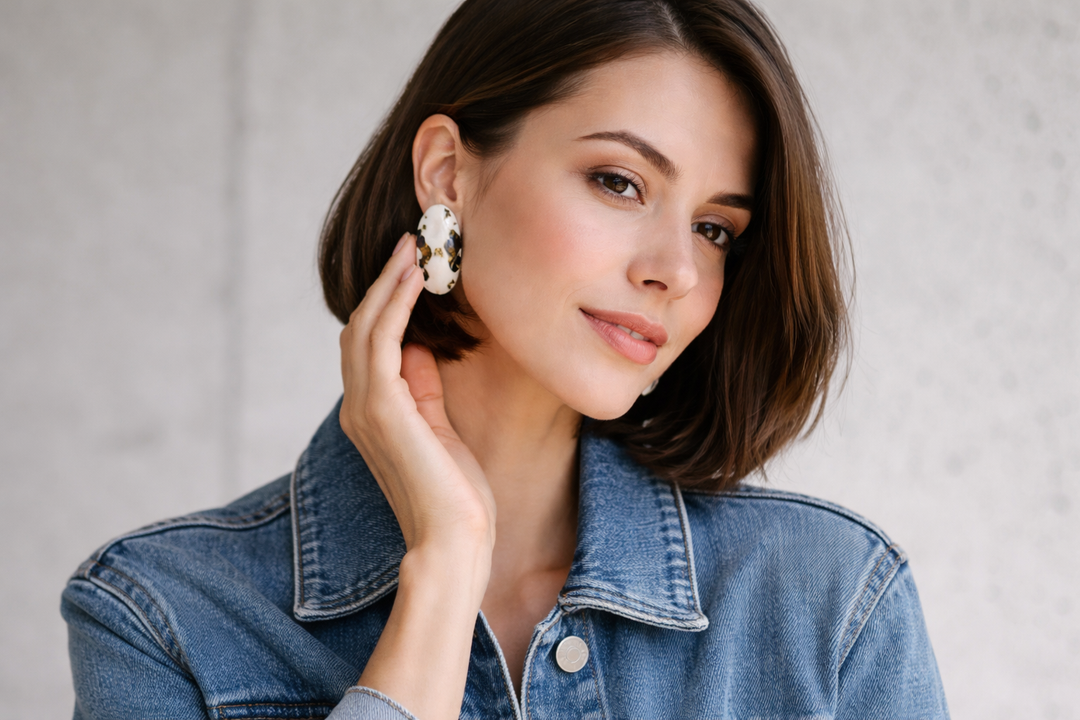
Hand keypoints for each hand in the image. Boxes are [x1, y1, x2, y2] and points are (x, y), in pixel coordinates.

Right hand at [338, 233, 495, 554]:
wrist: (454, 541)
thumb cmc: (456, 495)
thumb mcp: (440, 429)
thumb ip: (424, 389)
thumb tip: (421, 348)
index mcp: (371, 414)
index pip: (369, 344)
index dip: (387, 302)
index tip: (414, 267)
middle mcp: (358, 407)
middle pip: (360, 327)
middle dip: (384, 281)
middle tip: (413, 242)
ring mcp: (365, 408)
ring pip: (366, 326)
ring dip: (389, 282)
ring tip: (414, 247)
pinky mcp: (383, 409)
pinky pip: (382, 341)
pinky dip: (396, 304)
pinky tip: (416, 278)